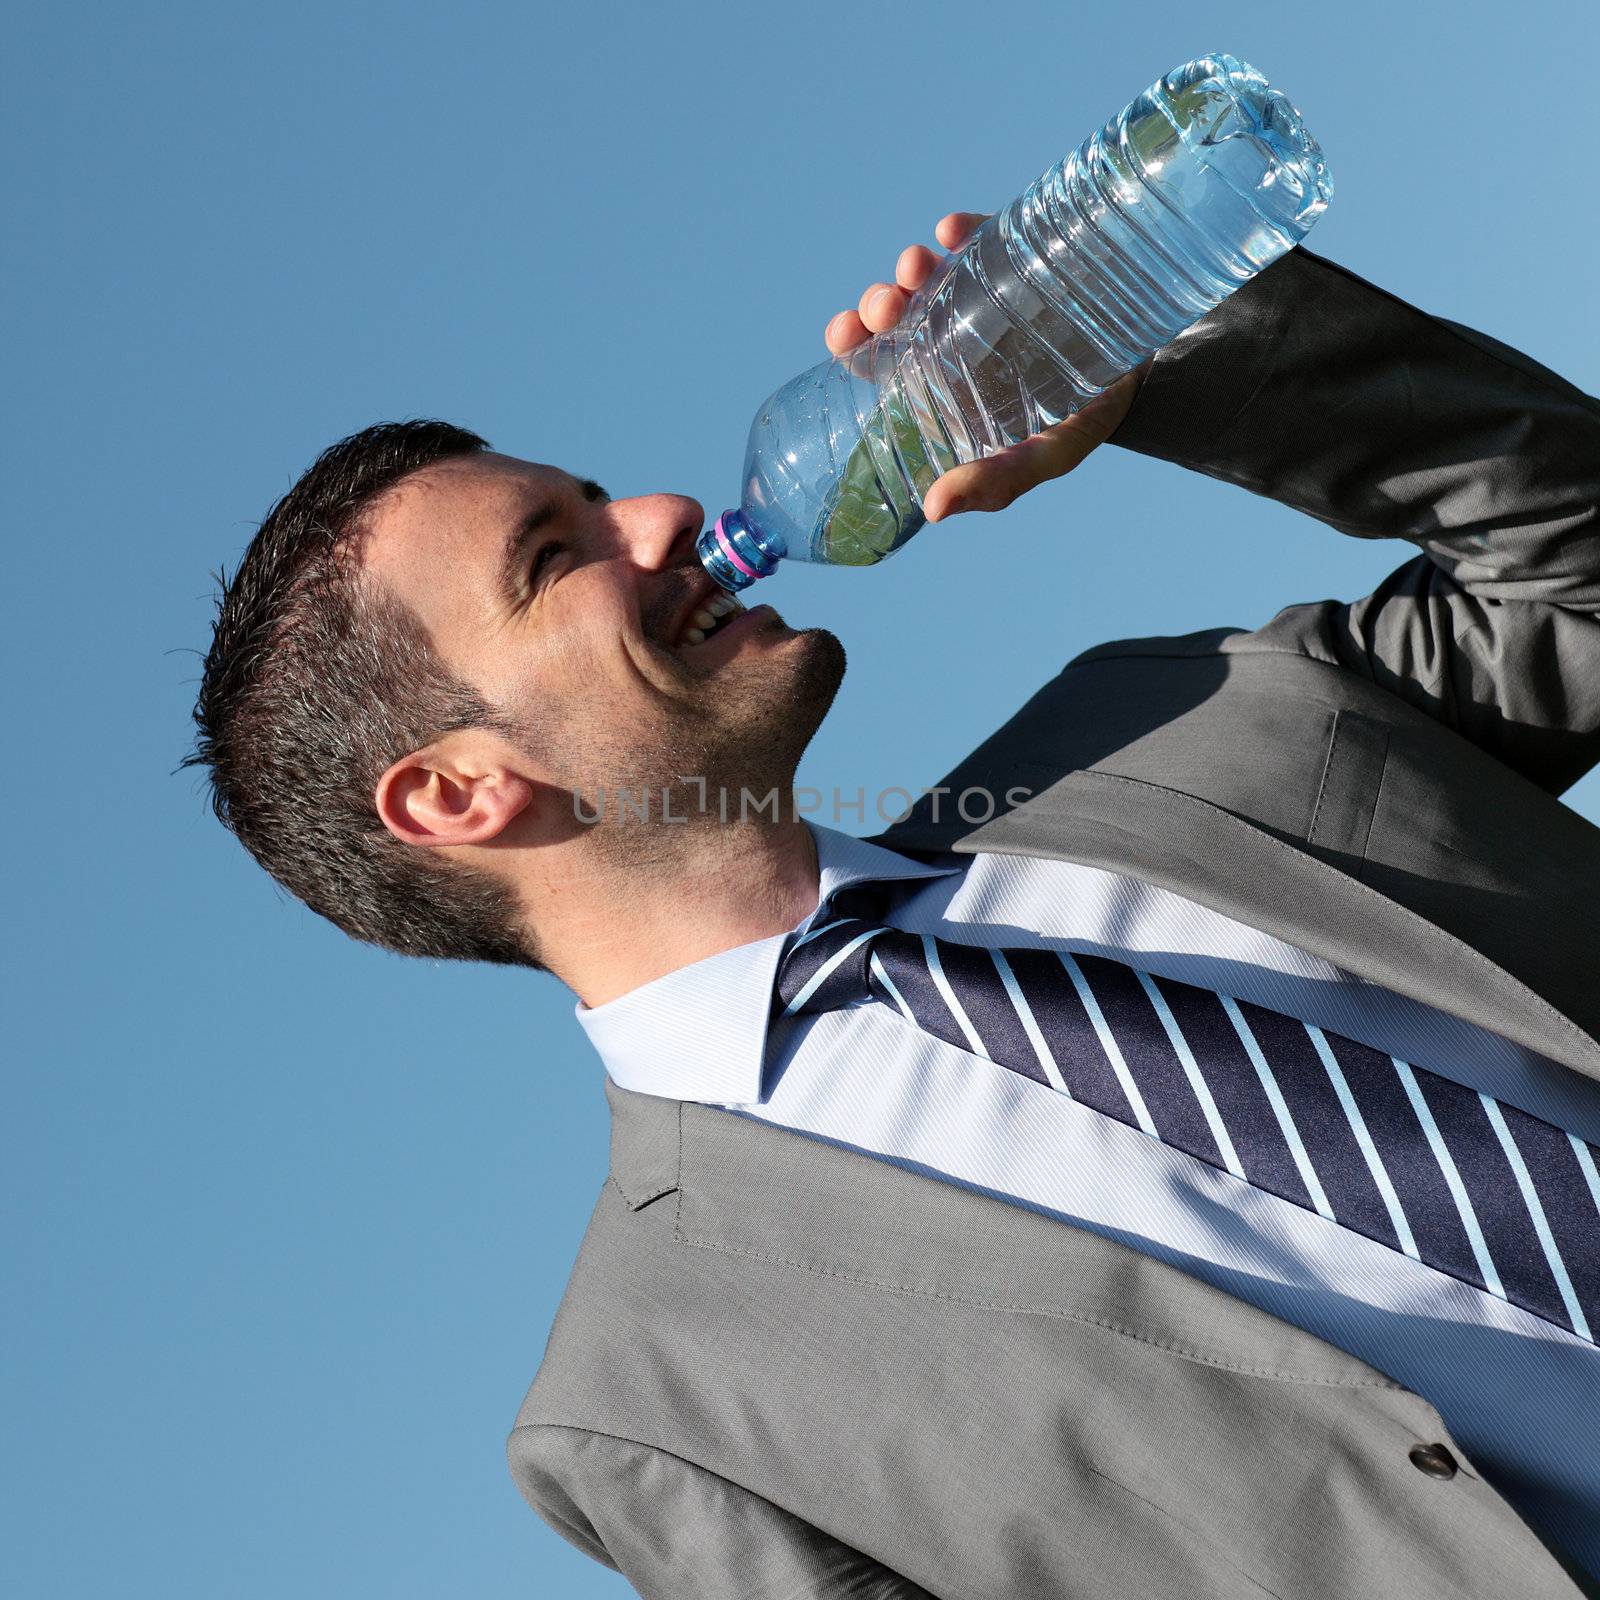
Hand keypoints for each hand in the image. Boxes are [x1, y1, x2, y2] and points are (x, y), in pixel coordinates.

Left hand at [824, 211, 1151, 522]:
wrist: (1150, 367)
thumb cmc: (1085, 420)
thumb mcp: (1045, 456)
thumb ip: (996, 483)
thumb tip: (933, 510)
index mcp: (941, 381)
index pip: (878, 360)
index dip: (853, 344)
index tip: (847, 335)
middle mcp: (950, 332)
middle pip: (896, 313)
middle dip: (880, 302)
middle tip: (890, 304)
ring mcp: (980, 289)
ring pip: (928, 271)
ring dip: (911, 266)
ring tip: (920, 266)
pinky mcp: (1015, 251)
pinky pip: (979, 233)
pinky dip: (960, 229)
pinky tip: (953, 231)